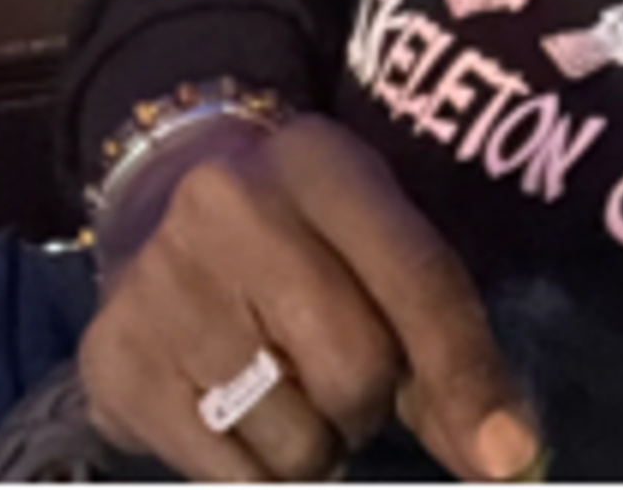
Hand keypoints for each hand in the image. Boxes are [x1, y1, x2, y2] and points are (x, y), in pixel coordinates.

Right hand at [79, 115, 539, 483]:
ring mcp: (161, 286)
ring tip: (288, 394)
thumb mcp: (372, 243)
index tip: (508, 458)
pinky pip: (226, 475)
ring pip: (293, 440)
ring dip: (313, 447)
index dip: (469, 377)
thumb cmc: (301, 234)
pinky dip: (254, 471)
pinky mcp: (114, 362)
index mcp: (321, 164)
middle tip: (346, 387)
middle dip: (370, 406)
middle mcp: (232, 209)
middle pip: (356, 371)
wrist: (161, 202)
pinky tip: (236, 412)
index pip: (417, 280)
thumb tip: (506, 457)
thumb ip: (439, 345)